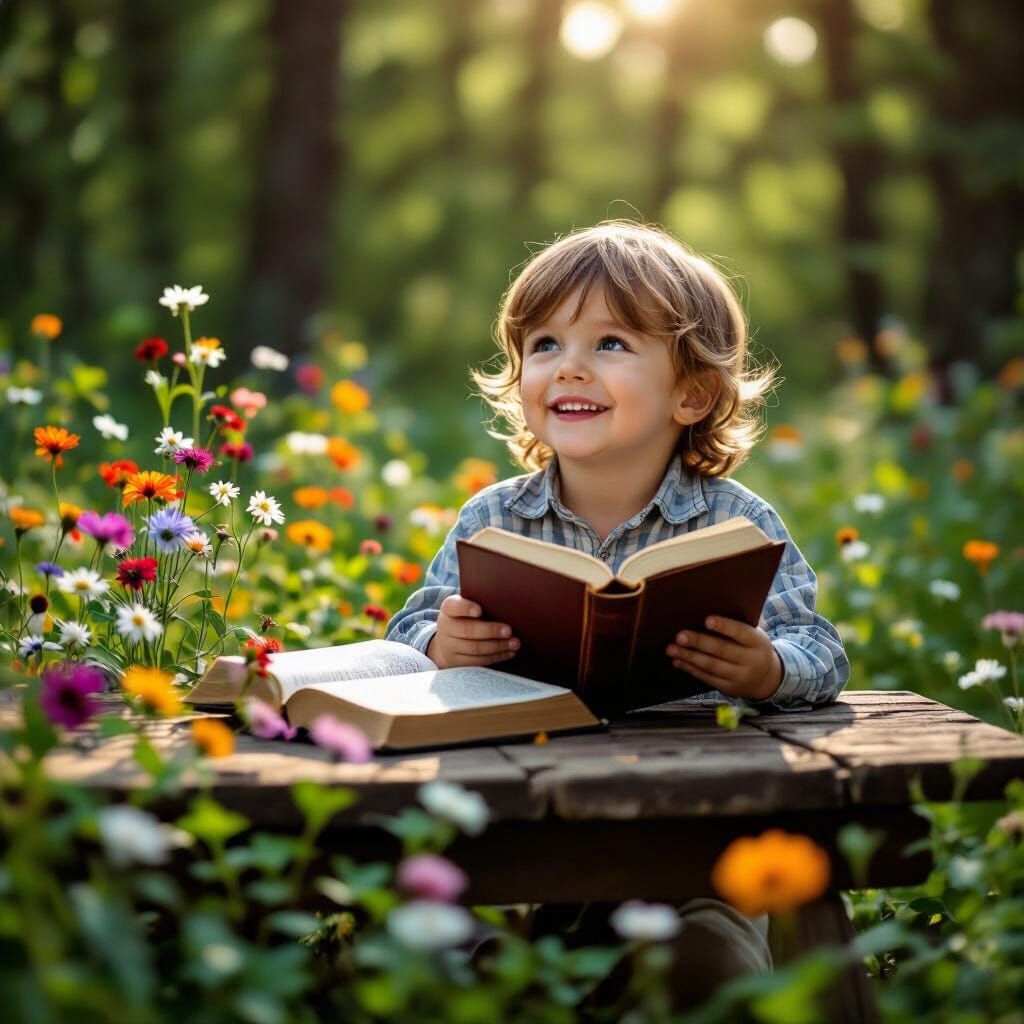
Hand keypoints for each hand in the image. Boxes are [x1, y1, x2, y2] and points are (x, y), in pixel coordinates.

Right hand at [427, 594, 520, 668]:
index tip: (479, 610)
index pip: (454, 606)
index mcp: (449, 609)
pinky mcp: (457, 663)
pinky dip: (496, 657)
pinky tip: (509, 652)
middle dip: (490, 631)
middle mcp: (446, 627)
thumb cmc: (465, 617)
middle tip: (509, 630)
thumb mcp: (466, 606)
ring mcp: (449, 646)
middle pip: (468, 630)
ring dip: (497, 646)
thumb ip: (480, 601)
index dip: (466, 608)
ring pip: (475, 648)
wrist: (448, 640)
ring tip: (514, 643)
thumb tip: (506, 601)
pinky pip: (478, 661)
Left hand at [665, 616, 782, 701]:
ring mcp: (740, 677)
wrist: (767, 678)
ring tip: (672, 649)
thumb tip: (711, 608)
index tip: (707, 620)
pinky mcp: (730, 688)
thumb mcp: (754, 635)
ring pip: (711, 666)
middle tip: (680, 636)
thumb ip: (738, 624)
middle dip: (699, 643)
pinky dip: (691, 669)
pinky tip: (678, 661)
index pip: (741, 632)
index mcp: (758, 642)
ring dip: (689, 657)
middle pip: (722, 650)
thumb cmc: (753, 647)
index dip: (724, 626)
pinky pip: (707, 678)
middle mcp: (751, 660)